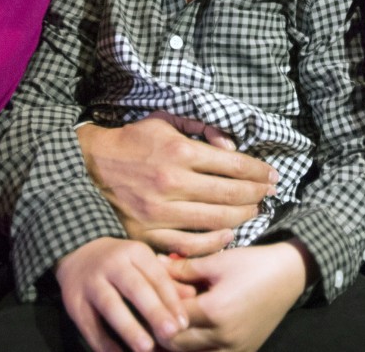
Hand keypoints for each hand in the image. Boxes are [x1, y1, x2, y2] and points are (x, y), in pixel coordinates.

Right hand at [55, 237, 189, 351]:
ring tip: (146, 348)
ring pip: (110, 305)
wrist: (79, 253)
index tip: (183, 323)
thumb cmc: (122, 263)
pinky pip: (90, 325)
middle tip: (171, 333)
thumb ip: (166, 280)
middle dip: (154, 311)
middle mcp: (111, 264)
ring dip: (129, 328)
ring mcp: (91, 282)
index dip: (170, 299)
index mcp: (134, 252)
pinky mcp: (74, 302)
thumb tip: (193, 295)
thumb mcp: (143, 262)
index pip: (155, 276)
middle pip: (134, 288)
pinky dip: (104, 343)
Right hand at [77, 113, 278, 255]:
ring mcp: (159, 211)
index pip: (233, 163)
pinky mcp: (147, 233)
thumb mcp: (166, 120)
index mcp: (179, 151)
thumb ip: (200, 128)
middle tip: (270, 193)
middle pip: (230, 193)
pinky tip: (228, 233)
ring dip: (243, 216)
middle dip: (257, 193)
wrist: (91, 165)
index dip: (259, 170)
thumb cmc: (134, 141)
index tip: (272, 175)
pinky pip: (190, 244)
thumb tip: (230, 145)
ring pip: (215, 220)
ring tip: (254, 211)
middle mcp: (171, 181)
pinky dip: (214, 242)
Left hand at [161, 242, 308, 351]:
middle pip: (176, 344)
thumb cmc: (252, 264)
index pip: (170, 318)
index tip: (148, 296)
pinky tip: (190, 334)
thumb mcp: (216, 261)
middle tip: (153, 313)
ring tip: (169, 325)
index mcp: (215, 311)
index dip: (156, 307)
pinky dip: (196, 350)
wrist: (288, 275)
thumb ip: (183, 268)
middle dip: (161, 329)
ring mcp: (235, 349)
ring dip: (177, 344)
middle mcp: (224, 336)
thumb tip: (154, 266)